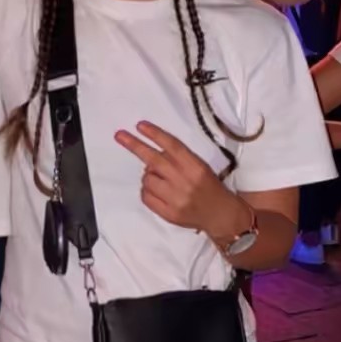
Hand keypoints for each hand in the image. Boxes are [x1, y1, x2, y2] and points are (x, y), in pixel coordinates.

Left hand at [115, 122, 249, 239]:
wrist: (221, 215)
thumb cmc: (208, 186)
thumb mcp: (199, 166)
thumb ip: (177, 158)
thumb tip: (150, 150)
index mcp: (195, 166)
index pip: (172, 146)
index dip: (155, 134)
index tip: (140, 126)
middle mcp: (185, 181)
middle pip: (154, 159)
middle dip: (134, 145)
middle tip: (119, 135)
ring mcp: (176, 198)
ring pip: (147, 179)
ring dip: (148, 176)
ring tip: (161, 180)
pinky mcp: (168, 213)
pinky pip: (145, 196)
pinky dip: (147, 191)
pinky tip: (157, 191)